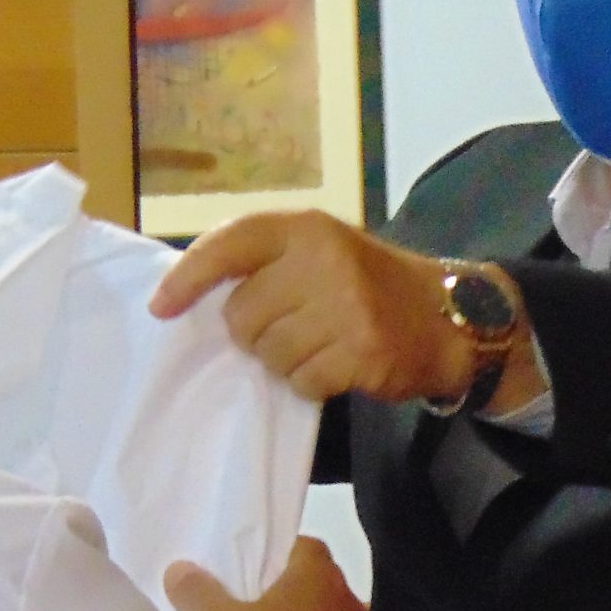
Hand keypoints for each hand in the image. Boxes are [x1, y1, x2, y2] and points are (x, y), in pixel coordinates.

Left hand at [148, 211, 475, 404]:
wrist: (448, 315)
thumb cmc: (369, 283)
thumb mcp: (322, 250)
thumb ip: (266, 261)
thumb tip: (186, 293)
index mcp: (307, 228)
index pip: (230, 244)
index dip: (189, 277)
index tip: (162, 307)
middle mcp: (324, 260)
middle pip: (242, 315)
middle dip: (256, 333)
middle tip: (294, 328)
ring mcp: (346, 307)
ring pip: (269, 354)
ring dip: (285, 361)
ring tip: (320, 346)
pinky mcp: (362, 351)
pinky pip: (302, 381)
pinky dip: (311, 383)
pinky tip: (338, 366)